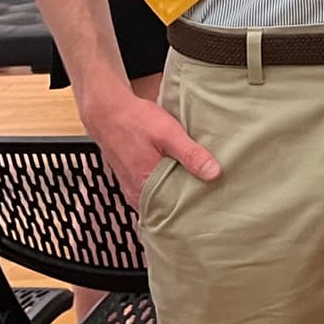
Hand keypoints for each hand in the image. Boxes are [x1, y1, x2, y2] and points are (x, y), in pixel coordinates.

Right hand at [77, 84, 220, 206]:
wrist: (108, 112)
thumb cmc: (136, 121)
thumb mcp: (169, 134)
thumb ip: (191, 155)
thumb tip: (214, 174)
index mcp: (145, 188)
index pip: (175, 211)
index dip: (194, 207)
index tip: (213, 203)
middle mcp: (137, 194)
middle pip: (169, 206)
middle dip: (188, 201)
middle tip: (211, 194)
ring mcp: (133, 188)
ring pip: (161, 197)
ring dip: (177, 191)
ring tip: (200, 184)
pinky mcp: (132, 179)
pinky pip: (153, 189)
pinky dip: (167, 184)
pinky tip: (180, 174)